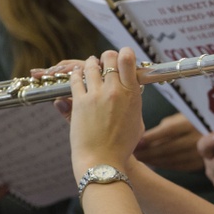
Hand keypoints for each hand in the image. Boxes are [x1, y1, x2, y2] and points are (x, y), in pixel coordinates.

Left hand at [68, 48, 144, 176]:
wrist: (103, 160)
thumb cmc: (122, 146)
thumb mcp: (137, 122)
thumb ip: (134, 104)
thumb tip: (131, 94)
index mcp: (132, 95)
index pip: (128, 61)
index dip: (125, 53)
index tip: (123, 55)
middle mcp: (115, 91)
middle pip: (109, 59)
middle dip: (107, 57)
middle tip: (106, 60)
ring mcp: (96, 95)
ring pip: (91, 66)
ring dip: (91, 63)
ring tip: (91, 64)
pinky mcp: (80, 102)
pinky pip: (76, 80)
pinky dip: (77, 74)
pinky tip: (77, 73)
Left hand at [134, 113, 203, 170]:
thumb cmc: (196, 121)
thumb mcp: (185, 116)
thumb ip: (168, 125)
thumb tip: (145, 138)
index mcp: (192, 123)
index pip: (168, 131)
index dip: (150, 137)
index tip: (135, 141)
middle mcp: (196, 139)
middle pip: (167, 148)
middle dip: (147, 152)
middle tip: (132, 154)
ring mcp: (199, 154)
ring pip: (170, 160)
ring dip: (152, 161)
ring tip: (139, 160)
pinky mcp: (199, 164)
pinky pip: (177, 167)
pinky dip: (163, 166)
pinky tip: (153, 164)